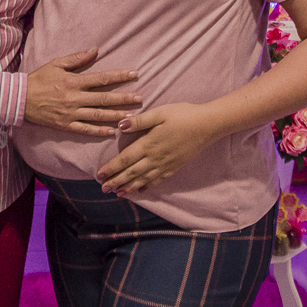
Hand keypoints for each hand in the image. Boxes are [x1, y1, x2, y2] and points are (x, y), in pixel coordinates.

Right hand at [24, 47, 140, 136]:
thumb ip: (77, 58)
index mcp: (74, 82)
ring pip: (98, 116)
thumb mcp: (56, 64)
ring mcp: (71, 114)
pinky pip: (85, 130)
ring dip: (116, 116)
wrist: (20, 98)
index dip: (119, 76)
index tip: (134, 74)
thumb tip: (95, 49)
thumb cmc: (39, 79)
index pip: (102, 78)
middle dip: (124, 99)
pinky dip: (99, 132)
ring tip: (132, 117)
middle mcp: (75, 98)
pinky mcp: (65, 125)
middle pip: (104, 99)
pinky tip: (112, 131)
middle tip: (140, 99)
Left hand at [95, 103, 221, 194]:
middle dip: (116, 181)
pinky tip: (141, 190)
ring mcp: (166, 164)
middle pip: (131, 172)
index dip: (111, 168)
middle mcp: (155, 157)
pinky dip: (147, 186)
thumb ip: (139, 121)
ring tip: (117, 193)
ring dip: (129, 187)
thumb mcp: (159, 113)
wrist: (208, 125)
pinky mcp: (175, 166)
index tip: (99, 175)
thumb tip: (120, 125)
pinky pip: (158, 180)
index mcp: (149, 143)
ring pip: (143, 179)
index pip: (125, 159)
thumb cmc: (183, 115)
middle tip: (103, 189)